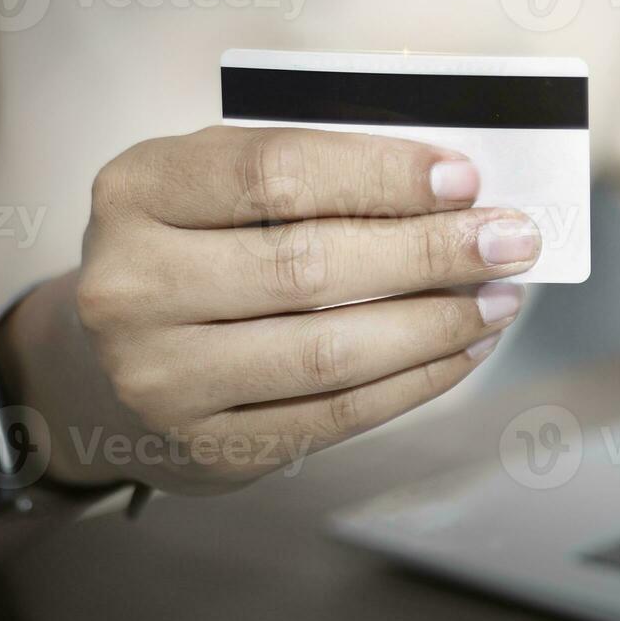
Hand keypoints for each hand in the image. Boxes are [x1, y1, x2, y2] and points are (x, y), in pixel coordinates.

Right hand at [0, 126, 540, 494]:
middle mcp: (131, 286)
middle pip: (310, 265)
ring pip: (331, 350)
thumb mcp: (220, 186)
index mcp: (138, 191)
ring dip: (437, 323)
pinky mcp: (207, 449)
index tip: (464, 178)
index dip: (380, 174)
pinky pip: (336, 414)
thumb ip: (314, 174)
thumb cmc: (194, 249)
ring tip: (500, 298)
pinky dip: (417, 380)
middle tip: (512, 240)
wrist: (106, 364)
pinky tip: (464, 349)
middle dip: (431, 251)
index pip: (277, 171)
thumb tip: (453, 189)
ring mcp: (161, 378)